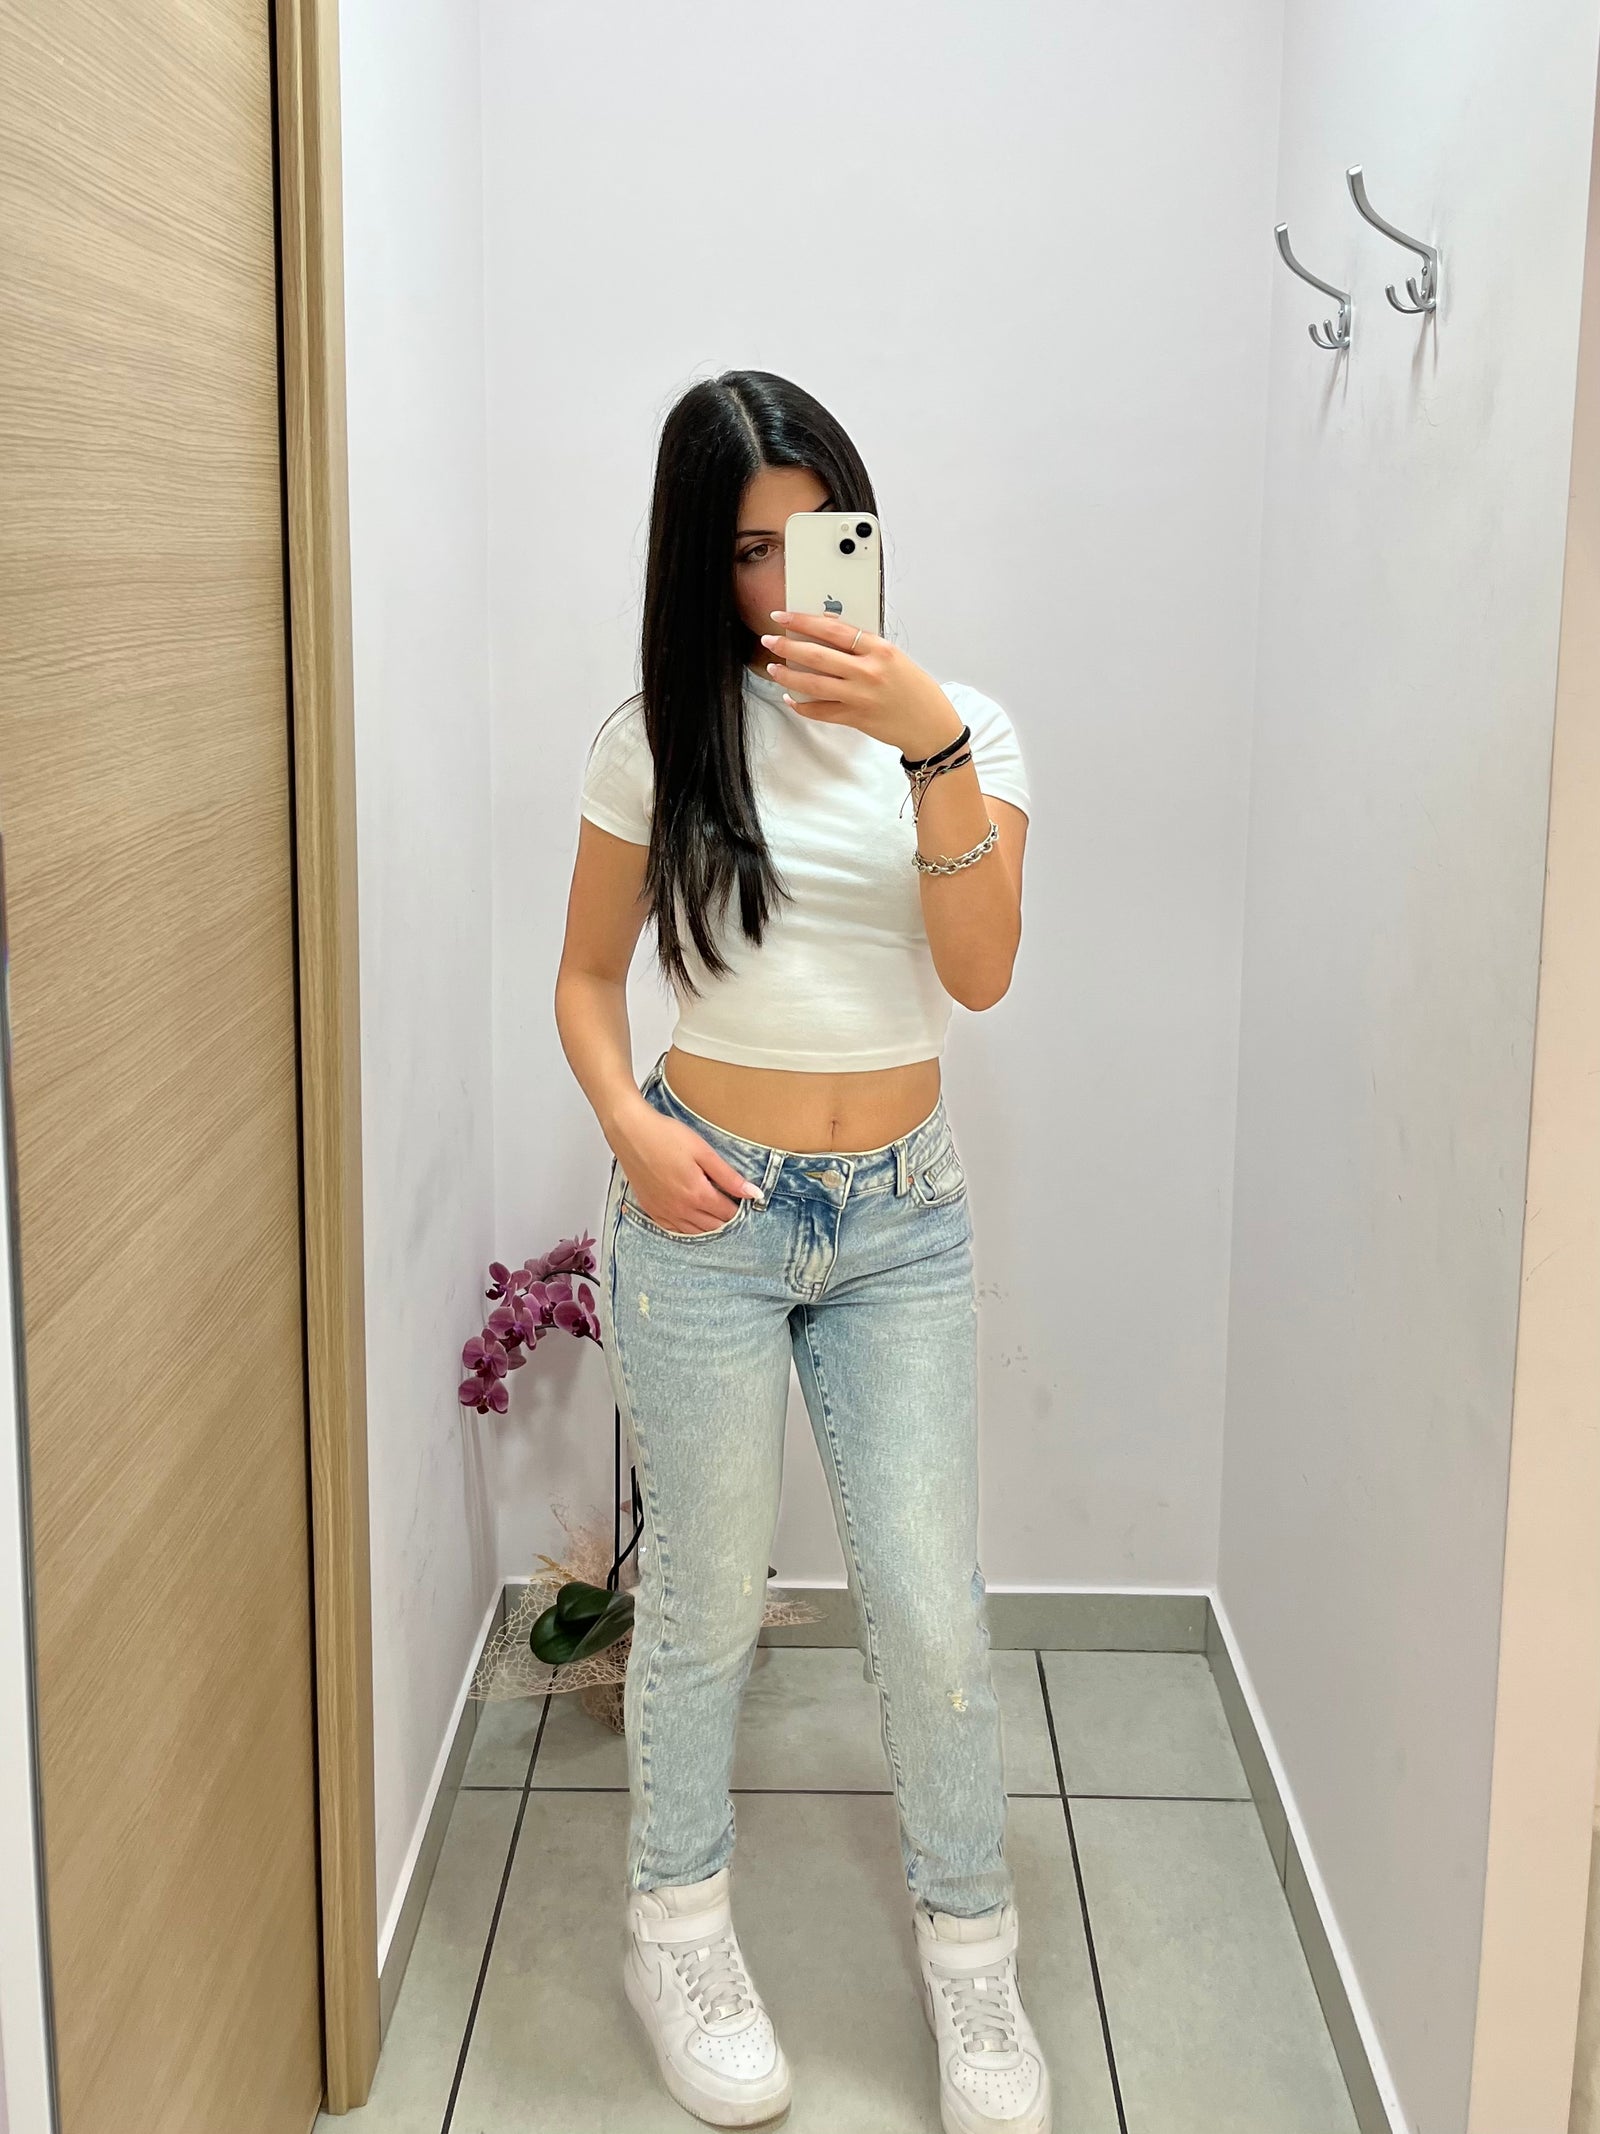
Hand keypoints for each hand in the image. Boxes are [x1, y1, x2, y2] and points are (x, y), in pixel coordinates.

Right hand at [613, 1109, 763, 1234]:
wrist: (630, 1132)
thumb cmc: (666, 1136)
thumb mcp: (703, 1151)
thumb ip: (728, 1177)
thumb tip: (753, 1194)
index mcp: (697, 1194)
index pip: (728, 1214)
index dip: (741, 1210)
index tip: (746, 1203)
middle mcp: (681, 1209)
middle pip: (714, 1227)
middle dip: (728, 1221)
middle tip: (735, 1210)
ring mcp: (664, 1212)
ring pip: (695, 1232)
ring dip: (710, 1227)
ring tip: (718, 1216)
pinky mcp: (652, 1210)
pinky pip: (675, 1230)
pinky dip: (689, 1229)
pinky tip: (694, 1221)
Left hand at [758, 611, 965, 761]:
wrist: (930, 726)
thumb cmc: (916, 690)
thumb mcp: (894, 658)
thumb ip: (864, 646)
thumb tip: (829, 632)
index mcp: (879, 650)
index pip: (833, 629)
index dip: (803, 621)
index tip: (784, 616)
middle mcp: (867, 672)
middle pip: (817, 655)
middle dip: (787, 646)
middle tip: (769, 639)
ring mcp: (859, 696)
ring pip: (812, 683)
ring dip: (787, 675)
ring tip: (772, 668)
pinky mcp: (854, 718)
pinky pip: (819, 711)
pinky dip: (801, 705)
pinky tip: (791, 698)